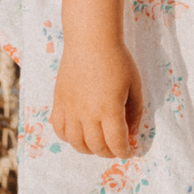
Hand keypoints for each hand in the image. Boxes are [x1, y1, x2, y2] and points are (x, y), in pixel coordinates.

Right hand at [50, 40, 143, 158]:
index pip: (116, 143)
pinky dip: (69, 138)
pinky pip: (59, 129)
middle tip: (115, 148)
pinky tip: (78, 133)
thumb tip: (131, 133)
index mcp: (109, 110)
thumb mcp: (134, 86)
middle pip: (96, 147)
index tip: (129, 151)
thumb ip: (135, 112)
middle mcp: (87, 114)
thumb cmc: (117, 60)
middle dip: (109, 152)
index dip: (124, 152)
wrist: (90, 41)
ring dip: (89, 149)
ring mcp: (70, 109)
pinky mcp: (58, 102)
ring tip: (97, 144)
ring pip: (76, 143)